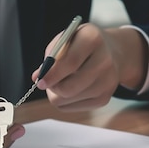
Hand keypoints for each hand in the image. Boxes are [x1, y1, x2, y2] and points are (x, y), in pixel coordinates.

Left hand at [32, 23, 147, 110]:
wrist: (111, 53)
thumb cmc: (81, 45)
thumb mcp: (66, 39)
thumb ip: (51, 55)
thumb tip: (37, 77)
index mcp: (92, 39)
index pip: (70, 63)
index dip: (51, 74)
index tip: (39, 81)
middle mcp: (104, 62)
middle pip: (69, 88)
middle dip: (53, 88)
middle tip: (48, 83)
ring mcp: (107, 82)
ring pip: (68, 99)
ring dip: (58, 94)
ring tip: (61, 82)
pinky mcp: (104, 98)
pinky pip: (73, 108)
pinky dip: (66, 100)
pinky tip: (72, 88)